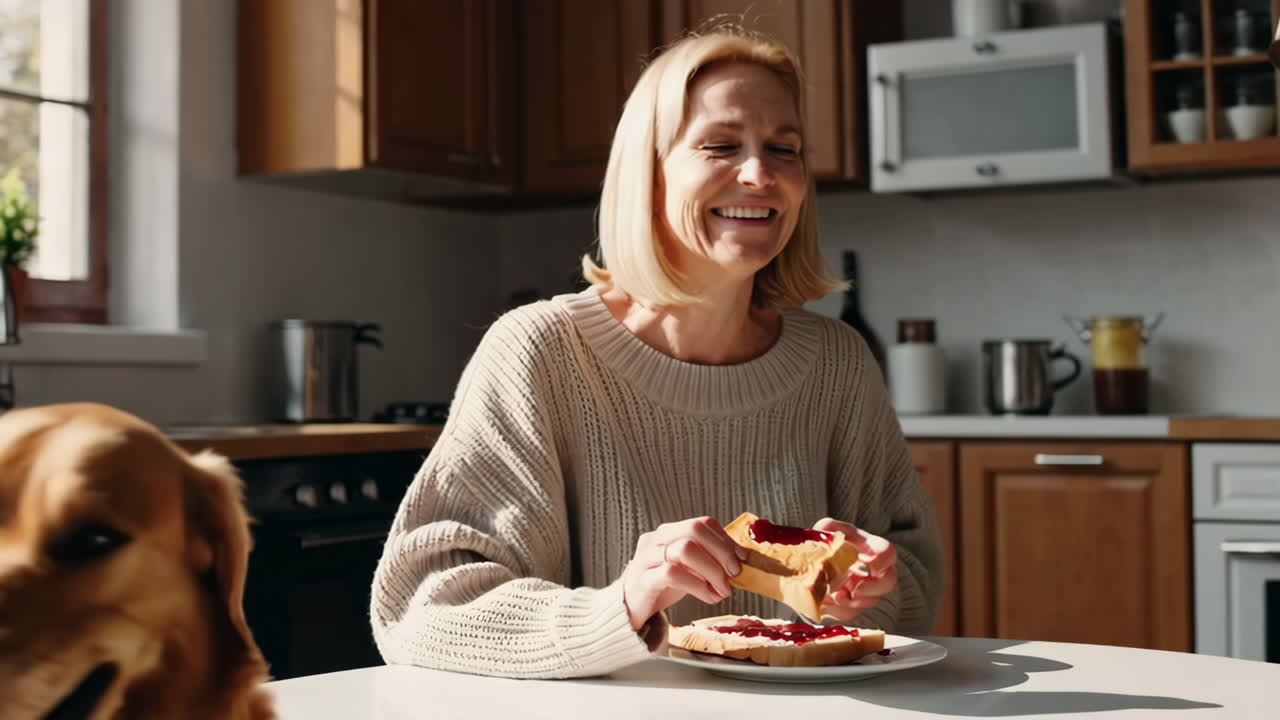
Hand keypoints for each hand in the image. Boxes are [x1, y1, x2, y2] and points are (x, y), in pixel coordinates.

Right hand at [621, 516, 748, 630]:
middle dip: (721, 551)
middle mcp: (656, 539)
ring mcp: (646, 558)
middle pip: (694, 530)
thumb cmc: (661, 587)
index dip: (726, 539)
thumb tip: (741, 560)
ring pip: (684, 549)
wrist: (628, 610)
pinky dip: (698, 586)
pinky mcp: (643, 580)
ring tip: (722, 590)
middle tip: (735, 574)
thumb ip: (708, 561)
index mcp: (669, 532)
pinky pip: (672, 574)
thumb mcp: (688, 569)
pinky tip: (709, 597)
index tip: (742, 558)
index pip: (702, 523)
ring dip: (712, 570)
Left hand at [814, 517, 897, 623]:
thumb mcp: (826, 529)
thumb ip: (830, 529)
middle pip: (889, 582)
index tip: (872, 566)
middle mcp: (873, 570)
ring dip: (849, 601)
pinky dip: (835, 609)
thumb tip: (831, 541)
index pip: (887, 552)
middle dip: (872, 589)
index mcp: (869, 547)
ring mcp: (864, 589)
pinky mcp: (850, 606)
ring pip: (869, 601)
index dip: (883, 560)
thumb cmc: (826, 540)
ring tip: (830, 594)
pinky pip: (849, 613)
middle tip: (854, 590)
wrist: (811, 561)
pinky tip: (824, 600)